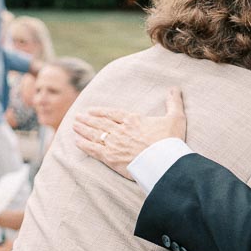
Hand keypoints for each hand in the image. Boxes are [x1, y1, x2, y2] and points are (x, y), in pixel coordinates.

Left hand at [72, 88, 186, 179]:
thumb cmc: (170, 141)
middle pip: (100, 123)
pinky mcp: (111, 158)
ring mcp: (114, 144)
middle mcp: (120, 130)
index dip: (101, 112)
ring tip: (74, 125)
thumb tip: (175, 88)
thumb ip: (173, 102)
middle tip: (77, 117)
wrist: (164, 161)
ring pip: (94, 134)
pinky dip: (84, 145)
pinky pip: (93, 150)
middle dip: (88, 119)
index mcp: (133, 120)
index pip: (112, 114)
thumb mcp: (176, 118)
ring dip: (83, 129)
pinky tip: (76, 142)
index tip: (91, 110)